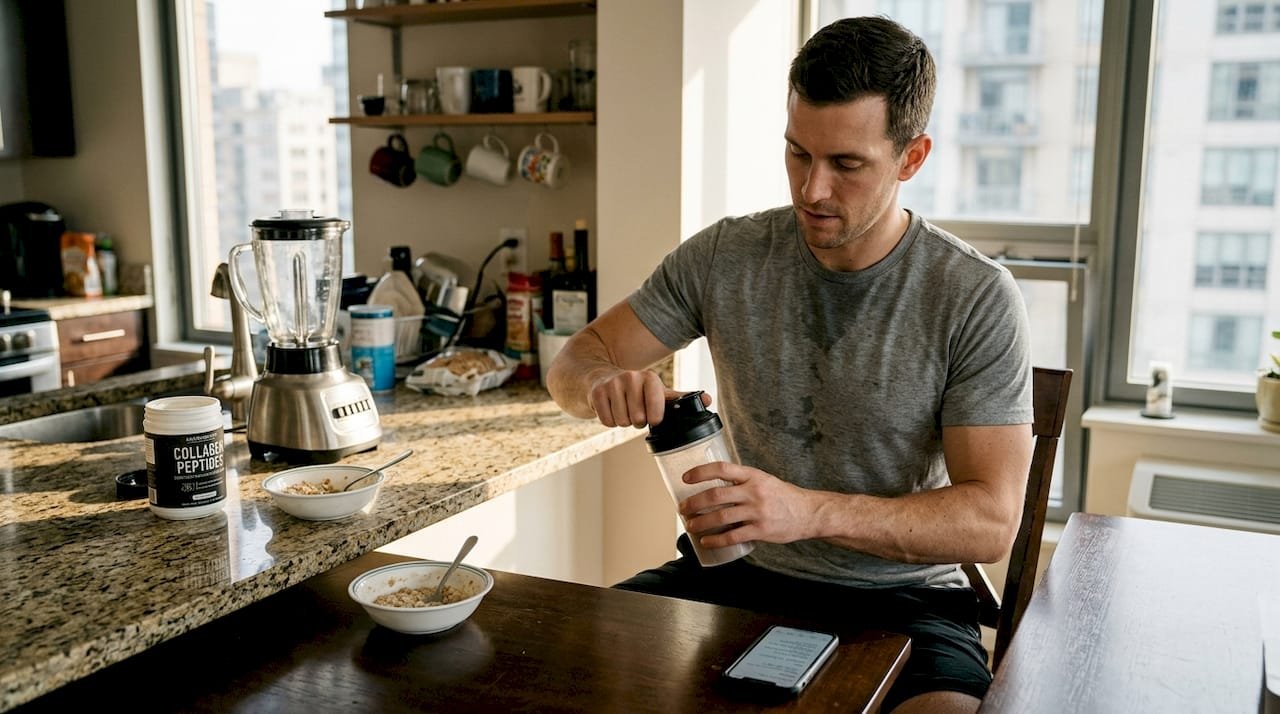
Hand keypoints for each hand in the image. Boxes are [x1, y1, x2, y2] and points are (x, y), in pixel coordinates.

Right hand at [587, 371, 710, 428]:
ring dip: (622, 420)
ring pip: (621, 422)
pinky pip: (606, 421)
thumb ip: (680, 398)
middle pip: (637, 420)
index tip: (651, 413)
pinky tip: (610, 407)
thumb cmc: (635, 389)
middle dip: (636, 420)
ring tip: (622, 407)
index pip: (656, 413)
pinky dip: (608, 420)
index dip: (653, 419)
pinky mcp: (596, 393)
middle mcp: (631, 377)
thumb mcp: (658, 391)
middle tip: (634, 410)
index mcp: (650, 378)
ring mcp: (612, 384)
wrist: (601, 377)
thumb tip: (708, 400)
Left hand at [677, 462, 814, 547]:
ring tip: (691, 526)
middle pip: (715, 495)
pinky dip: (716, 540)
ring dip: (701, 523)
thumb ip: (742, 481)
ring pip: (721, 517)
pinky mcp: (761, 530)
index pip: (722, 468)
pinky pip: (733, 536)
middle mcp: (754, 491)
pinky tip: (706, 542)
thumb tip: (715, 485)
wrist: (809, 513)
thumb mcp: (763, 480)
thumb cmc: (783, 496)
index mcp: (752, 476)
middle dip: (694, 503)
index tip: (686, 478)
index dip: (701, 472)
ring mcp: (757, 511)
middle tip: (683, 508)